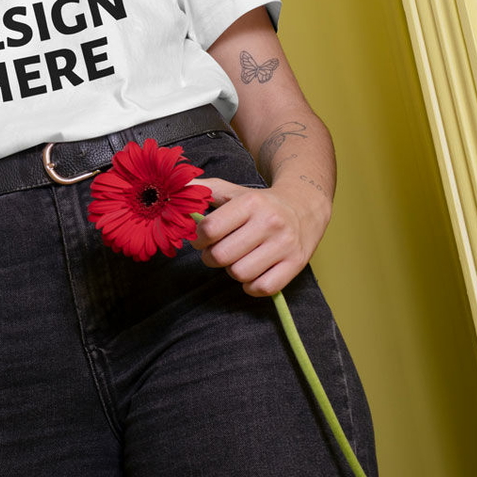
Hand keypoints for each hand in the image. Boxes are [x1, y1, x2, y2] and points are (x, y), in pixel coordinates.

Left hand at [190, 177, 330, 296]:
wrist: (304, 206)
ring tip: (235, 260)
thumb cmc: (258, 202)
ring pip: (240, 273)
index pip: (210, 228)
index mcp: (250, 203)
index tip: (200, 238)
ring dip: (231, 271)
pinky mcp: (297, 264)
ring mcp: (285, 245)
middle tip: (214, 252)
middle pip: (222, 255)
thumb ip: (201, 190)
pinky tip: (251, 273)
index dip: (197, 238)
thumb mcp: (230, 190)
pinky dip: (251, 286)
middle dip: (210, 257)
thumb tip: (172, 189)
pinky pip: (264, 288)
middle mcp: (270, 222)